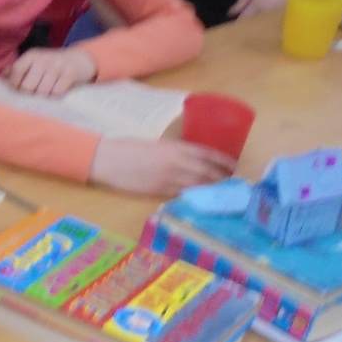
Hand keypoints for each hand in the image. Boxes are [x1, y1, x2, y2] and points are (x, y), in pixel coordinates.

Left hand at [5, 46, 97, 97]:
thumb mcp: (34, 63)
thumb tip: (0, 81)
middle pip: (28, 86)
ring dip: (43, 98)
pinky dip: (55, 97)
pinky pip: (57, 92)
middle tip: (32, 100)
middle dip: (29, 96)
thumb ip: (17, 70)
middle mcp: (43, 59)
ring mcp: (57, 66)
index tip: (16, 96)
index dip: (14, 87)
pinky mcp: (70, 74)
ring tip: (44, 97)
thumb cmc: (52, 65)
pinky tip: (56, 95)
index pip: (16, 73)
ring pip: (43, 91)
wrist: (81, 58)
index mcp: (31, 56)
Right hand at [90, 138, 234, 196]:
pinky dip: (193, 195)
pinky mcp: (159, 191)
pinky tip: (199, 198)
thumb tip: (188, 158)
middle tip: (232, 183)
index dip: (223, 160)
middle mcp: (176, 163)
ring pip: (197, 185)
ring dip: (210, 189)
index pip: (207, 154)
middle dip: (221, 178)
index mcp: (175, 148)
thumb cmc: (128, 147)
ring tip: (220, 192)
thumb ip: (173, 151)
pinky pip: (182, 194)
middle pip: (207, 172)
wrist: (108, 159)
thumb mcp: (155, 144)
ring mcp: (168, 178)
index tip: (234, 165)